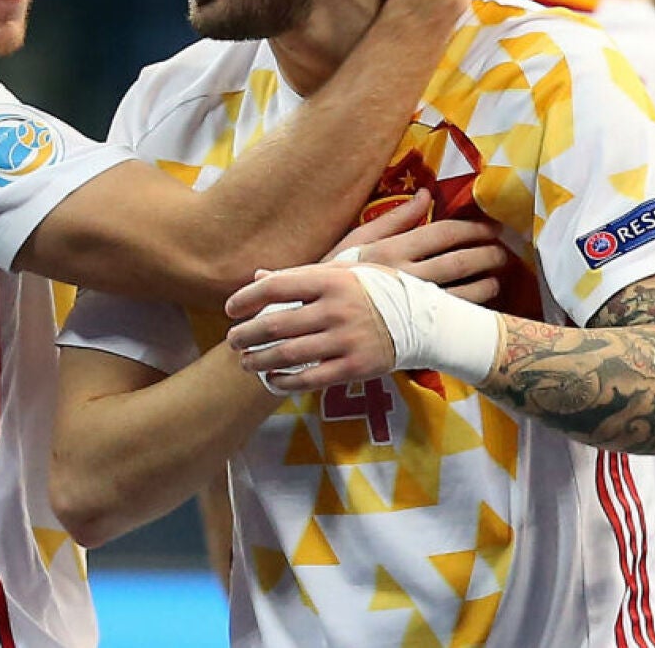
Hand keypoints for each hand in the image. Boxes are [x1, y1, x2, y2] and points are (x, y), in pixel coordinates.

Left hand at [222, 264, 395, 388]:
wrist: (424, 322)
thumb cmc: (376, 291)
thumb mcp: (344, 272)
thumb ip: (300, 276)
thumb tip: (258, 277)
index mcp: (332, 280)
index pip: (276, 286)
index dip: (246, 298)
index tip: (230, 308)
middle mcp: (337, 309)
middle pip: (276, 325)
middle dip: (246, 335)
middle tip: (232, 340)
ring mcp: (346, 340)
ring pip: (288, 355)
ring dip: (258, 360)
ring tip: (245, 361)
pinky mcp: (355, 367)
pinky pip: (309, 379)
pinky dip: (284, 382)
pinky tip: (271, 379)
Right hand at [326, 190, 506, 302]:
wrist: (313, 318)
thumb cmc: (333, 275)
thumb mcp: (356, 240)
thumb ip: (394, 218)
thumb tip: (427, 194)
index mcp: (391, 250)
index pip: (444, 233)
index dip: (473, 229)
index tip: (489, 229)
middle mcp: (404, 276)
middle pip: (460, 261)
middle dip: (487, 254)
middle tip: (501, 251)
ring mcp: (411, 305)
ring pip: (462, 292)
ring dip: (487, 282)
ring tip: (496, 277)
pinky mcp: (413, 329)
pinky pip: (452, 317)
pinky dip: (473, 308)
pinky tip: (482, 302)